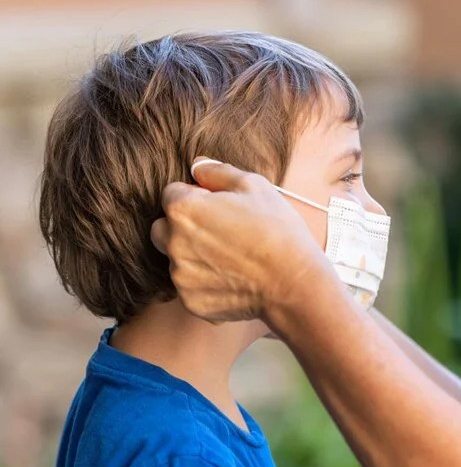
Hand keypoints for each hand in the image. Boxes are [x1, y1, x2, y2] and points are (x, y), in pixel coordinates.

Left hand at [151, 158, 327, 322]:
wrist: (293, 282)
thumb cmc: (277, 230)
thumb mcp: (254, 186)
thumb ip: (218, 172)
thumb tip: (197, 166)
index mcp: (183, 210)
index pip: (170, 193)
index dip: (194, 195)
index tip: (216, 204)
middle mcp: (173, 243)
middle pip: (162, 228)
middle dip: (182, 225)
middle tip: (218, 229)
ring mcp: (180, 275)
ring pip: (177, 259)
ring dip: (194, 255)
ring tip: (231, 256)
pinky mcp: (191, 301)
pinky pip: (190, 286)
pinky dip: (205, 281)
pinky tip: (233, 276)